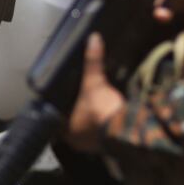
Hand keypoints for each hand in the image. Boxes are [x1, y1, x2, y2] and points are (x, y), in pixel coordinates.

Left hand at [65, 33, 125, 153]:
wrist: (128, 129)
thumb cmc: (102, 110)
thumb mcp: (94, 82)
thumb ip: (93, 62)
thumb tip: (93, 39)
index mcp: (66, 130)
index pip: (56, 121)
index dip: (58, 111)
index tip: (61, 101)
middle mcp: (76, 141)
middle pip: (70, 126)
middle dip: (74, 115)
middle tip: (76, 100)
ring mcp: (92, 146)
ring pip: (85, 131)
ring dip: (87, 122)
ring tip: (89, 106)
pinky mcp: (107, 145)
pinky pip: (99, 134)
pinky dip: (100, 125)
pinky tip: (103, 115)